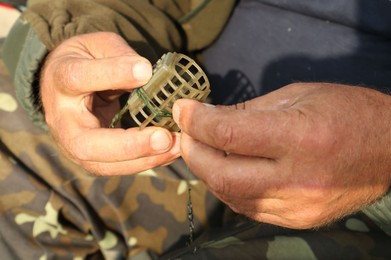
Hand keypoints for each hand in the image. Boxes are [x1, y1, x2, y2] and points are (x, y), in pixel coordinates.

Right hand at [41, 32, 179, 175]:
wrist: (63, 86)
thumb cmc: (85, 61)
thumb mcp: (98, 46)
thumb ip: (119, 55)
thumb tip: (146, 73)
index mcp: (60, 81)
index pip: (79, 78)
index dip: (112, 74)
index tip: (145, 71)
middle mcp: (62, 119)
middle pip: (86, 144)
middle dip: (128, 145)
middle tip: (164, 138)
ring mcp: (73, 144)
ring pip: (102, 165)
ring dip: (143, 160)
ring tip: (176, 146)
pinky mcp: (90, 157)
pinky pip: (116, 167)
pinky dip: (145, 162)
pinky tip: (170, 153)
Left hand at [173, 83, 390, 228]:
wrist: (390, 149)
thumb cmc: (346, 112)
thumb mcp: (297, 97)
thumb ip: (247, 111)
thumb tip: (206, 118)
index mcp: (301, 138)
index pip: (229, 134)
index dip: (197, 122)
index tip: (183, 110)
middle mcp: (298, 179)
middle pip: (222, 175)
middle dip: (194, 153)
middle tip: (186, 135)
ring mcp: (298, 206)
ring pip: (231, 196)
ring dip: (208, 172)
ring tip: (204, 150)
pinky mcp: (299, 220)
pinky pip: (249, 208)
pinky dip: (230, 189)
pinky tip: (228, 170)